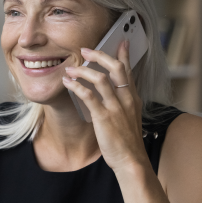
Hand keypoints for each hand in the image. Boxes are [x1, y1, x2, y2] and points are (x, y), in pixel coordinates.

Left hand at [62, 40, 146, 171]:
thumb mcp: (129, 119)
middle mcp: (126, 99)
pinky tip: (68, 83)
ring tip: (70, 68)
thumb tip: (112, 95)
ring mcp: (116, 108)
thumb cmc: (127, 143)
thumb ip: (123, 104)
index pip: (128, 70)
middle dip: (100, 55)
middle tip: (85, 49)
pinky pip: (89, 96)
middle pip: (116, 67)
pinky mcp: (104, 117)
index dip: (124, 54)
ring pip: (100, 79)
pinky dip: (77, 86)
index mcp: (133, 99)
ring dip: (83, 70)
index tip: (122, 41)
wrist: (131, 161)